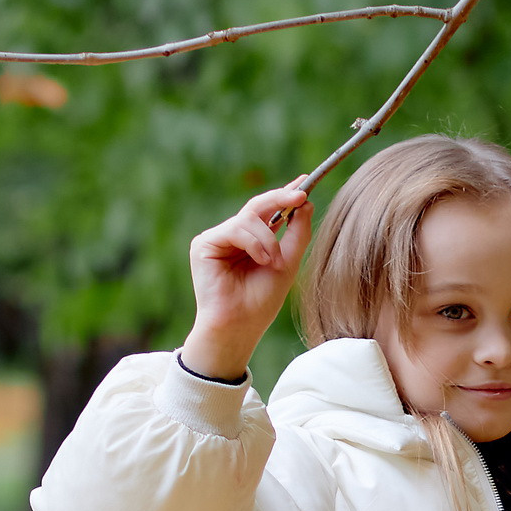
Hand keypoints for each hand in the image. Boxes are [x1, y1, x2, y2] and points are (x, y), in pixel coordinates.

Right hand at [184, 181, 310, 380]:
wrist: (240, 326)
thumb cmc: (261, 302)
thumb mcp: (288, 264)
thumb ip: (296, 233)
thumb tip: (306, 202)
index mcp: (251, 242)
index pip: (268, 211)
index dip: (285, 196)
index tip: (304, 183)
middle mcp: (233, 237)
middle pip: (258, 206)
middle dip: (281, 198)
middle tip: (301, 195)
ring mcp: (217, 239)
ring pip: (249, 217)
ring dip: (268, 239)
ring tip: (274, 262)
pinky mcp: (204, 244)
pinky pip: (235, 228)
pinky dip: (254, 243)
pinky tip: (261, 260)